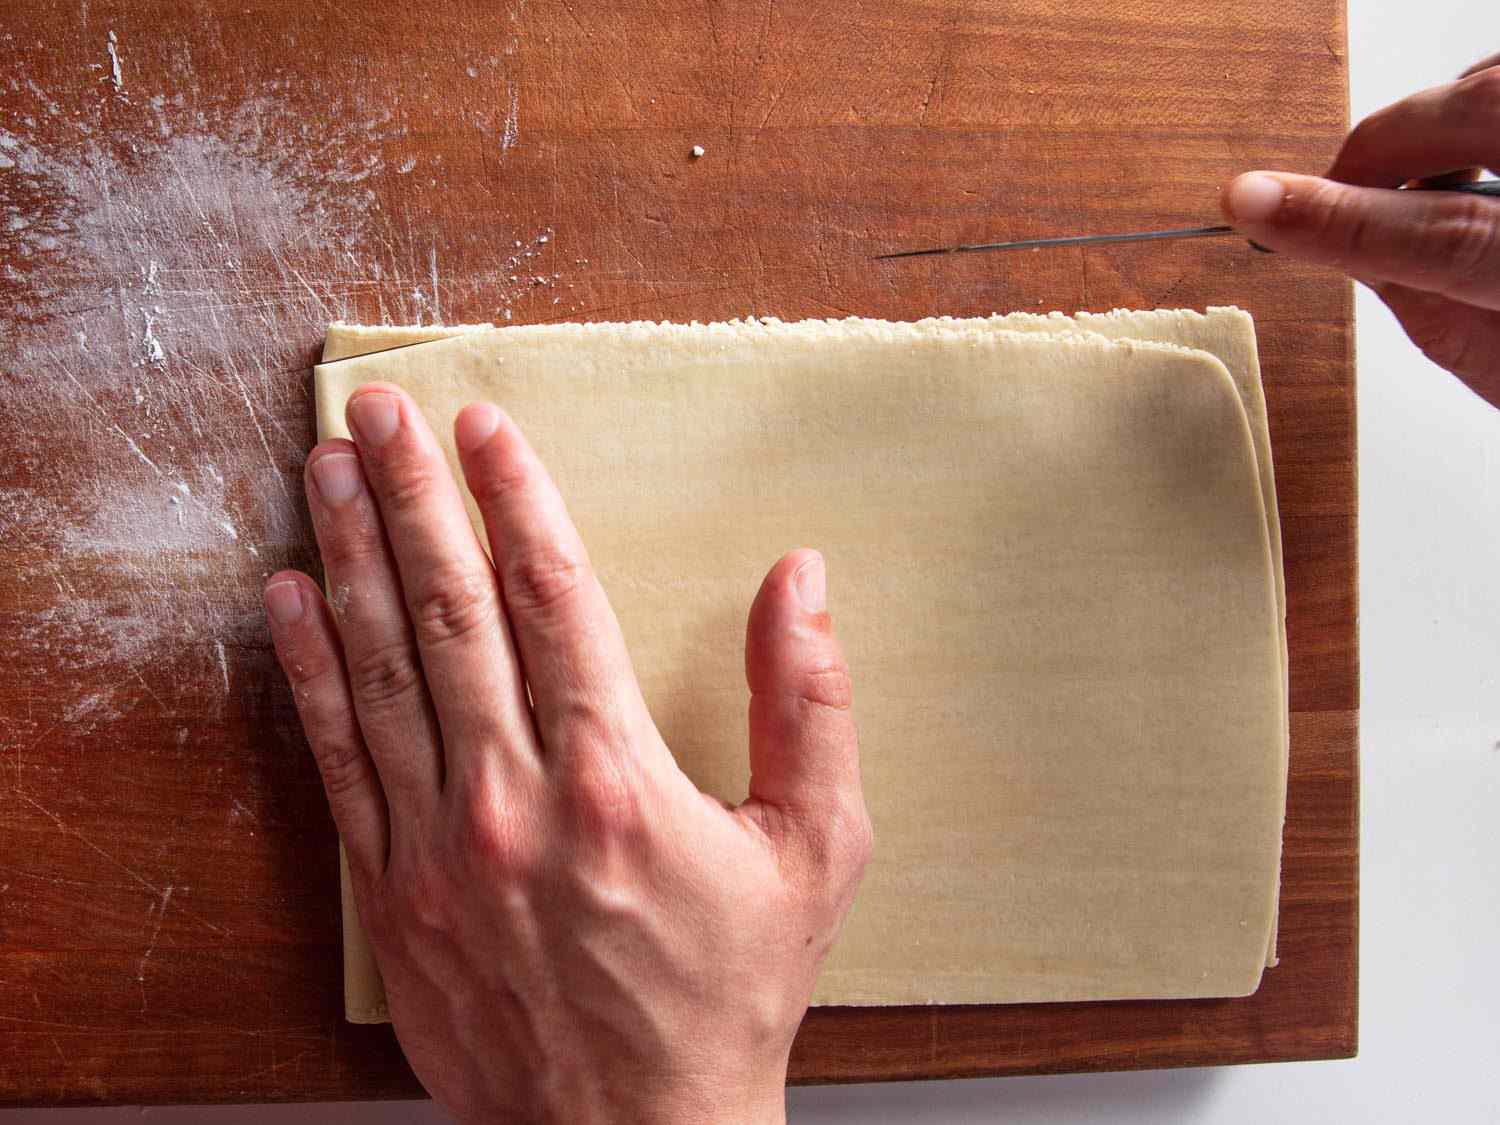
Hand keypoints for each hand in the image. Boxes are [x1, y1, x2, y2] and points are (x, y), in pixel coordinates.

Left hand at [262, 385, 870, 1123]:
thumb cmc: (731, 993)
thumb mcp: (817, 848)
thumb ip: (812, 704)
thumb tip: (804, 582)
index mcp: (618, 779)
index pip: (552, 598)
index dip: (516, 498)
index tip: (486, 426)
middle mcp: (514, 799)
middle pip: (451, 610)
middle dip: (412, 495)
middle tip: (379, 411)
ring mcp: (440, 847)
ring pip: (383, 668)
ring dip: (350, 557)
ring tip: (324, 470)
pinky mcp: (394, 894)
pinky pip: (340, 761)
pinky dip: (311, 673)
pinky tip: (289, 601)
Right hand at [1222, 54, 1499, 403]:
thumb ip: (1425, 302)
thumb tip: (1346, 243)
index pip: (1444, 237)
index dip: (1336, 218)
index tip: (1252, 205)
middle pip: (1476, 112)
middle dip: (1388, 148)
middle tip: (1342, 195)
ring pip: (1494, 79)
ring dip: (1447, 124)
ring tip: (1444, 188)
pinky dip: (1485, 109)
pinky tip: (1487, 166)